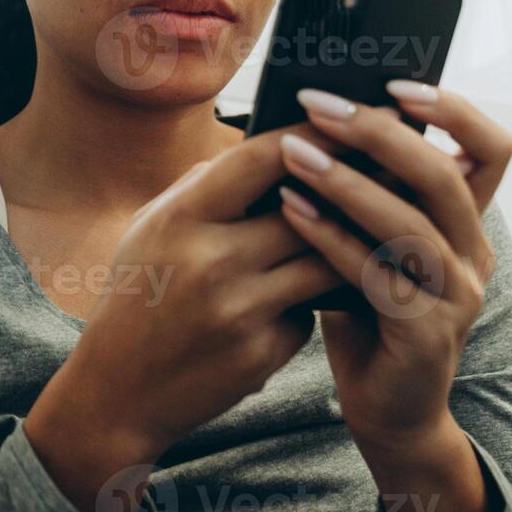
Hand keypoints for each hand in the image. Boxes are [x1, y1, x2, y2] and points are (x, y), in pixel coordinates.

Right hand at [25, 120, 350, 511]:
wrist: (117, 392)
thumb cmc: (134, 297)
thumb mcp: (150, 229)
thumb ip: (203, 188)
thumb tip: (265, 149)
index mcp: (180, 219)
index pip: (260, 159)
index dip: (312, 136)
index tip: (350, 119)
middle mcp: (212, 262)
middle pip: (309, 209)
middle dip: (354, 184)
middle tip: (394, 165)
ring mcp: (241, 311)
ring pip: (325, 260)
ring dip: (351, 240)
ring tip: (382, 219)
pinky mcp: (265, 353)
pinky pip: (309, 308)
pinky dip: (312, 295)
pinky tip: (315, 289)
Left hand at [274, 81, 511, 450]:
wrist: (386, 407)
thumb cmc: (368, 311)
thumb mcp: (372, 241)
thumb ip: (364, 190)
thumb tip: (312, 117)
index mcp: (465, 222)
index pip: (491, 149)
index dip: (455, 111)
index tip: (397, 82)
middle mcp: (473, 252)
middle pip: (442, 174)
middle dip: (377, 131)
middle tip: (318, 104)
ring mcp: (456, 295)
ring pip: (409, 221)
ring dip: (346, 180)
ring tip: (292, 151)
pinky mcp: (426, 332)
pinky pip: (378, 273)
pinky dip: (331, 237)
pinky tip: (289, 209)